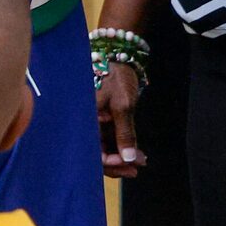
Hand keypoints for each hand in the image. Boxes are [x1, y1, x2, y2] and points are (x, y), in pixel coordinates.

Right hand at [96, 61, 146, 177]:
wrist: (119, 57)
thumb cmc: (116, 78)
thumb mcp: (123, 105)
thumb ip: (125, 133)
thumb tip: (128, 159)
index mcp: (84, 120)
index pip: (92, 151)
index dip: (110, 162)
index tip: (128, 164)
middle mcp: (85, 124)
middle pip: (96, 153)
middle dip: (117, 163)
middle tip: (137, 168)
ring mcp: (94, 122)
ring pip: (104, 147)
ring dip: (122, 155)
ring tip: (141, 160)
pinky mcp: (102, 119)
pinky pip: (109, 138)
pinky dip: (122, 146)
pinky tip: (136, 152)